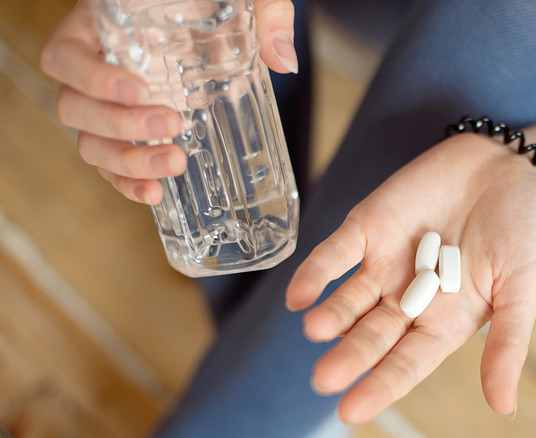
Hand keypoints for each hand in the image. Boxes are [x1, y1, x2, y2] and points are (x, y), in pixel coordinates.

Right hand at [39, 0, 297, 204]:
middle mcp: (98, 69)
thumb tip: (285, 61)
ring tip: (174, 163)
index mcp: (106, 29)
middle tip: (172, 124)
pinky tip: (155, 193)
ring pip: (89, 143)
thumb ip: (266, 14)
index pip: (65, 55)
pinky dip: (127, 183)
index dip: (90, 76)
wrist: (217, 14)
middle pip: (74, 107)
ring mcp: (111, 106)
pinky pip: (111, 165)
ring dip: (126, 161)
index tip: (139, 88)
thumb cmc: (216, 2)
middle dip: (119, 125)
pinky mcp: (130, 133)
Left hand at [286, 133, 535, 422]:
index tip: (351, 410)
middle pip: (371, 335)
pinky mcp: (368, 227)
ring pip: (349, 298)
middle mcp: (407, 299)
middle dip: (349, 356)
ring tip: (314, 329)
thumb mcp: (524, 290)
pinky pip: (336, 253)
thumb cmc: (524, 233)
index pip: (406, 363)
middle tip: (324, 378)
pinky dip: (317, 271)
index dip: (381, 385)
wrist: (510, 167)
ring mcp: (385, 264)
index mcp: (443, 322)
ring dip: (330, 315)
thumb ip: (507, 343)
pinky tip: (299, 294)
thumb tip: (504, 408)